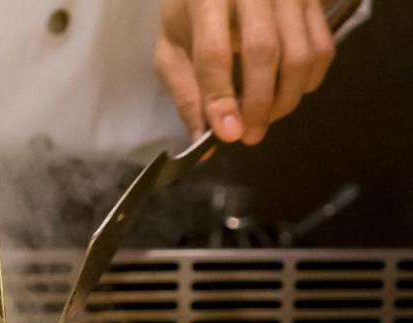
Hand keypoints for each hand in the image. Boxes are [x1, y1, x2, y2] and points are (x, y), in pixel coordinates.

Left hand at [156, 0, 335, 144]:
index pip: (214, 52)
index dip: (221, 97)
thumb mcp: (172, 48)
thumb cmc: (191, 13)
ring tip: (265, 118)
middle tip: (250, 135)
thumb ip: (185, 92)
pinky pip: (322, 49)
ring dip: (285, 98)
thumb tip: (203, 137)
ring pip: (300, 54)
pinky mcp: (313, 1)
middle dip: (258, 104)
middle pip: (264, 53)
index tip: (229, 134)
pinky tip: (286, 93)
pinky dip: (308, 81)